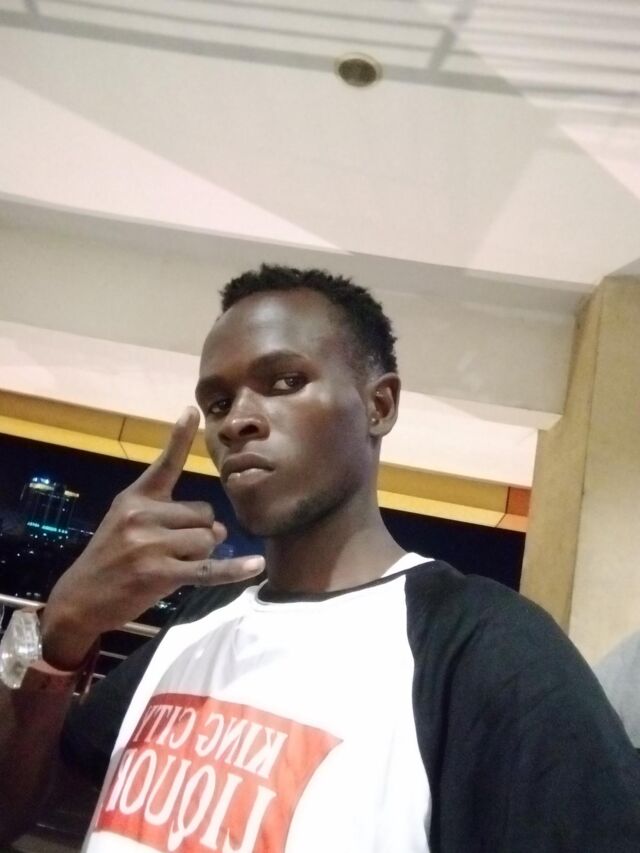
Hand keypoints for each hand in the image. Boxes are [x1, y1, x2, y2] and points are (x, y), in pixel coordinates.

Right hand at [40, 407, 263, 669]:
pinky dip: (234, 569)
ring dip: (202, 554)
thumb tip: (218, 528)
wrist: (80, 597)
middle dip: (200, 532)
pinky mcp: (160, 574)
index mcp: (136, 497)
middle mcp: (143, 515)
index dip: (179, 436)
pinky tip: (256, 565)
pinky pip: (208, 569)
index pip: (164, 463)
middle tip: (176, 548)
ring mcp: (151, 545)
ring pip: (208, 540)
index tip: (192, 410)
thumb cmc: (110, 556)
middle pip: (204, 514)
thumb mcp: (126, 521)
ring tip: (174, 563)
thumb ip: (170, 515)